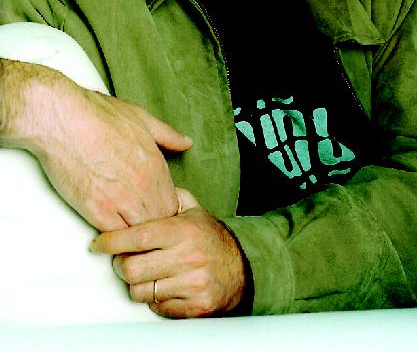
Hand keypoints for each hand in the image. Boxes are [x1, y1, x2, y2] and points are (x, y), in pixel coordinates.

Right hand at [5, 63, 191, 230]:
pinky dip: (116, 238)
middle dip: (155, 222)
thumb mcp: (141, 118)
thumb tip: (185, 142)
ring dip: (136, 232)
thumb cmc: (97, 115)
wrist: (63, 120)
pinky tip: (112, 232)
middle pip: (160, 219)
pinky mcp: (96, 209)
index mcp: (154, 163)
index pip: (173, 200)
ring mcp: (120, 199)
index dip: (166, 206)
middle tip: (143, 221)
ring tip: (129, 228)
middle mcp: (142, 184)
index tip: (157, 207)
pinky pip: (116, 235)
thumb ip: (167, 135)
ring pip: (140, 230)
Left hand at [90, 188, 246, 317]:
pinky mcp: (195, 307)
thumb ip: (169, 197)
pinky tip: (163, 286)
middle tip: (123, 260)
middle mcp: (188, 257)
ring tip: (145, 273)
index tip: (99, 243)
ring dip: (136, 284)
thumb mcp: (194, 211)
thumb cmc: (211, 238)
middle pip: (132, 268)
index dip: (112, 240)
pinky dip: (155, 299)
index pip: (138, 236)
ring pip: (140, 292)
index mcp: (184, 231)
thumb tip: (142, 185)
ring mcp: (192, 284)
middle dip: (120, 265)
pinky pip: (157, 308)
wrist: (241, 269)